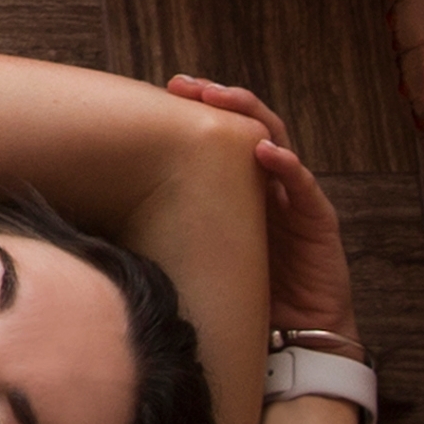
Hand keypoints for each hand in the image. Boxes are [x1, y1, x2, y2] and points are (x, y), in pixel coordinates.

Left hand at [165, 72, 355, 347]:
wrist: (296, 339)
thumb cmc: (243, 293)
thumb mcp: (199, 250)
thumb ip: (171, 225)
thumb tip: (105, 207)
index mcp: (240, 186)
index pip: (219, 138)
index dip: (196, 113)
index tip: (163, 92)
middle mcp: (268, 184)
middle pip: (247, 127)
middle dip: (220, 100)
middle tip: (186, 85)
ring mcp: (295, 198)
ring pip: (278, 142)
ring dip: (250, 117)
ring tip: (223, 99)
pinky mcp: (318, 221)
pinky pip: (304, 187)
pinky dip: (288, 166)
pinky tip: (267, 152)